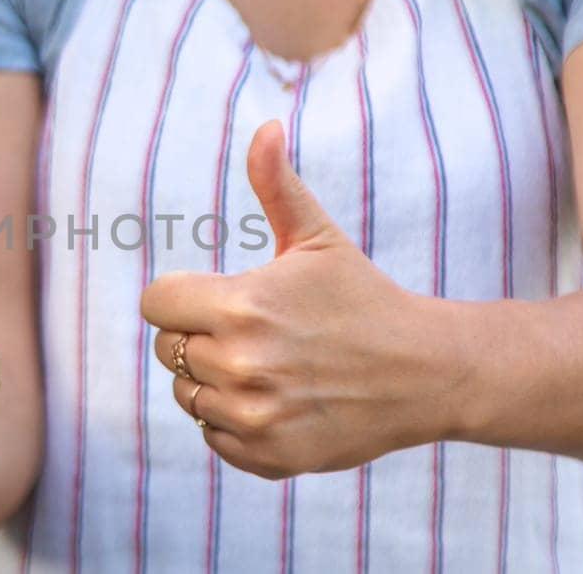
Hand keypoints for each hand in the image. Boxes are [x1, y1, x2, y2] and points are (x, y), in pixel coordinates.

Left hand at [140, 120, 465, 478]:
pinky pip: (212, 437)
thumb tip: (264, 126)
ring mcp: (254, 417)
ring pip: (186, 396)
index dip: (181, 296)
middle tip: (255, 333)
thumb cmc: (363, 298)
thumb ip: (276, 184)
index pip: (157, 303)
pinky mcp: (268, 456)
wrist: (425, 373)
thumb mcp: (318, 238)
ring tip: (268, 366)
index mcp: (242, 306)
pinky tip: (276, 401)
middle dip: (200, 337)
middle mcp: (241, 365)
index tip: (218, 297)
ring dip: (213, 382)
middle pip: (169, 349)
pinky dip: (234, 423)